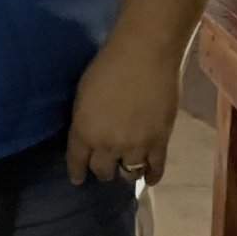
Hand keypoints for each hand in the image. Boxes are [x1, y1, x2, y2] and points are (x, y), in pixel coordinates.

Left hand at [66, 33, 180, 185]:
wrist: (144, 56)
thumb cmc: (108, 65)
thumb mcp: (83, 94)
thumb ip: (85, 119)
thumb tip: (90, 131)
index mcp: (84, 131)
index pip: (77, 161)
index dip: (76, 172)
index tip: (77, 179)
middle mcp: (107, 145)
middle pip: (102, 171)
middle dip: (102, 170)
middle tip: (105, 164)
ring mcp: (135, 146)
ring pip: (128, 173)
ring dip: (125, 172)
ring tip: (126, 168)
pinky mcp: (160, 142)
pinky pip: (156, 169)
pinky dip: (151, 176)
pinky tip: (149, 179)